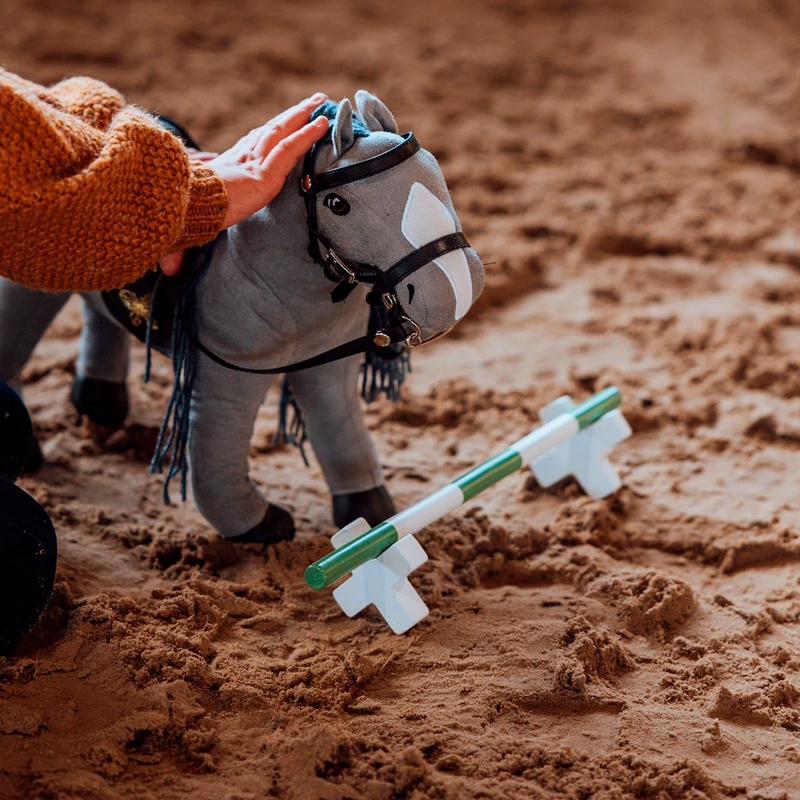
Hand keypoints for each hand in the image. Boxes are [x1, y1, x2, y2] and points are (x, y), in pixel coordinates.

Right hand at [158, 95, 328, 276]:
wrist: (171, 214)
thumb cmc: (172, 222)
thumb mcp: (180, 232)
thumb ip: (179, 250)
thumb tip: (168, 273)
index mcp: (220, 171)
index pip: (247, 148)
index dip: (264, 134)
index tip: (278, 124)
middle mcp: (236, 162)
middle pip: (268, 133)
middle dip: (289, 117)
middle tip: (310, 103)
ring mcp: (250, 165)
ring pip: (281, 133)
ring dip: (302, 116)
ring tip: (321, 102)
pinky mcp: (261, 175)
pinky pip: (290, 149)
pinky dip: (307, 135)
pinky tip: (322, 123)